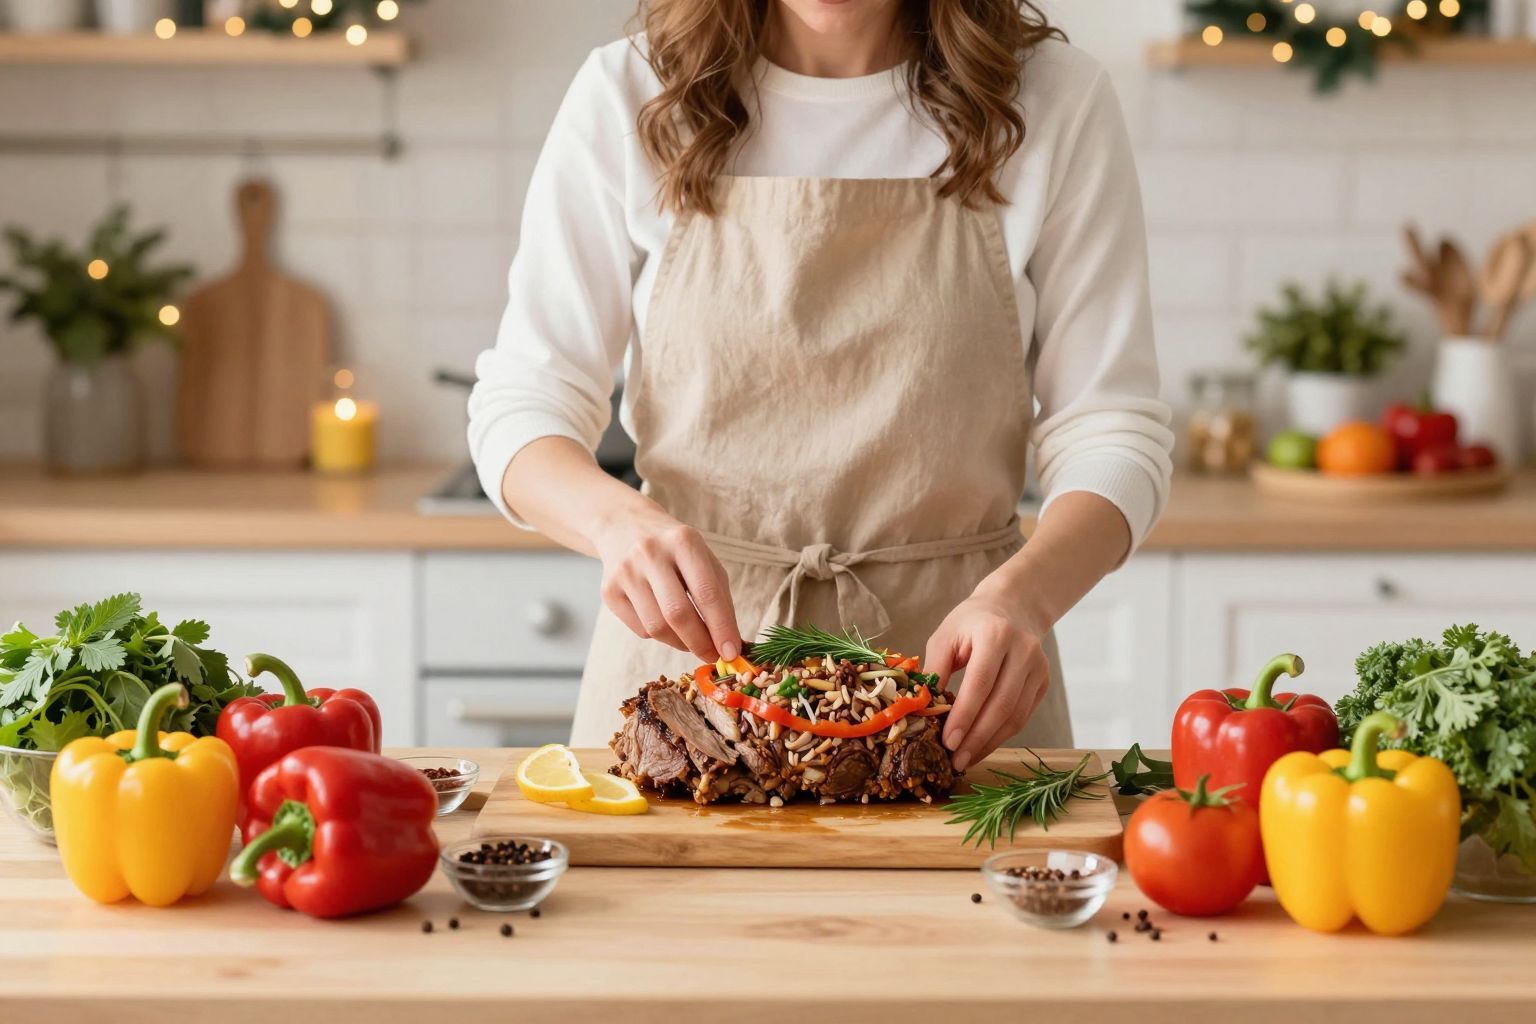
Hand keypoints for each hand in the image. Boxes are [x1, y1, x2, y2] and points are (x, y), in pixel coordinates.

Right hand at [592, 506, 741, 663]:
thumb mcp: (703, 559)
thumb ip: (719, 598)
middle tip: (712, 656)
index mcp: (683, 541)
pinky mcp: (608, 590)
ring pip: (656, 627)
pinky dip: (659, 635)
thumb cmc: (674, 550)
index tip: (731, 653)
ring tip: (690, 639)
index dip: (721, 627)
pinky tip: (664, 621)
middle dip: (700, 643)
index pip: (707, 592)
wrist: (625, 527)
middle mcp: (650, 553)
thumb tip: (729, 644)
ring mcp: (626, 571)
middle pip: (678, 614)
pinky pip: (640, 629)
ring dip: (680, 643)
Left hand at [924, 590, 1051, 773]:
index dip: (964, 715)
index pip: (980, 683)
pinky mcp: (1043, 682)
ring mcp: (1039, 668)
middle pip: (1001, 704)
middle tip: (955, 760)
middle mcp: (1024, 650)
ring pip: (1016, 716)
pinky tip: (982, 746)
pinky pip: (1023, 716)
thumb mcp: (946, 636)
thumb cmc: (971, 623)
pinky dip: (1001, 735)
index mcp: (996, 634)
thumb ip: (935, 669)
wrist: (1012, 607)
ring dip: (989, 742)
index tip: (948, 741)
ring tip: (966, 759)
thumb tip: (923, 710)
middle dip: (977, 737)